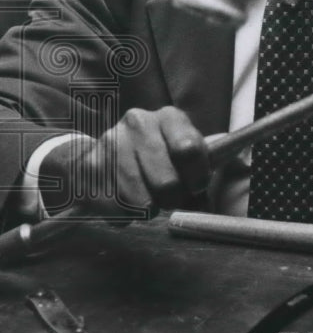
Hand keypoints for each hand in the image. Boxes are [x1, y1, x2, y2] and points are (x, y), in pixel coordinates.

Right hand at [41, 107, 209, 220]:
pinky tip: (126, 205)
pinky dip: (124, 215)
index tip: (196, 187)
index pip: (188, 150)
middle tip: (170, 198)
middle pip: (166, 181)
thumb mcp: (183, 153)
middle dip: (173, 198)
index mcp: (169, 117)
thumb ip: (198, 170)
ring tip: (148, 201)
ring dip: (148, 209)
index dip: (197, 177)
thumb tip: (202, 204)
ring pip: (140, 200)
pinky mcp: (90, 165)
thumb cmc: (161, 154)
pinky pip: (114, 208)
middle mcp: (139, 123)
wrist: (111, 148)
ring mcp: (111, 141)